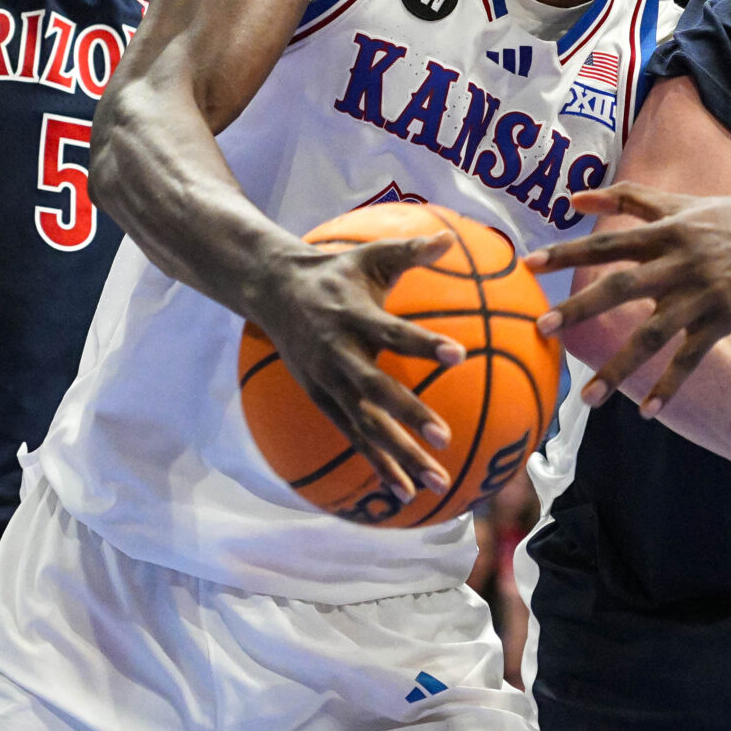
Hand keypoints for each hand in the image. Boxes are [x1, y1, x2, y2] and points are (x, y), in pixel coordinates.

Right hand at [246, 234, 469, 499]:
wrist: (271, 290)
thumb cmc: (334, 270)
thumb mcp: (369, 253)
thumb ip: (411, 249)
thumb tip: (452, 237)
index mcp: (353, 316)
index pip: (393, 332)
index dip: (423, 344)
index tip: (459, 353)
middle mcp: (338, 354)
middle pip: (375, 391)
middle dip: (408, 415)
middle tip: (444, 437)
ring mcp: (327, 382)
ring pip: (365, 427)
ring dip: (399, 457)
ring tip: (436, 483)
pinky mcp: (321, 400)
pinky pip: (353, 438)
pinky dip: (378, 465)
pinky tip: (406, 493)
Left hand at [526, 183, 730, 415]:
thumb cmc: (728, 220)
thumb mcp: (680, 204)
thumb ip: (628, 199)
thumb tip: (574, 198)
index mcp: (665, 232)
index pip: (607, 242)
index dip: (568, 252)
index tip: (529, 264)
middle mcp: (680, 262)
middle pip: (621, 286)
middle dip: (579, 308)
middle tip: (541, 328)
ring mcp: (702, 293)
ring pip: (653, 335)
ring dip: (619, 368)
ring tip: (587, 398)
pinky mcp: (724, 319)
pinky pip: (691, 358)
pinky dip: (669, 384)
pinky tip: (646, 410)